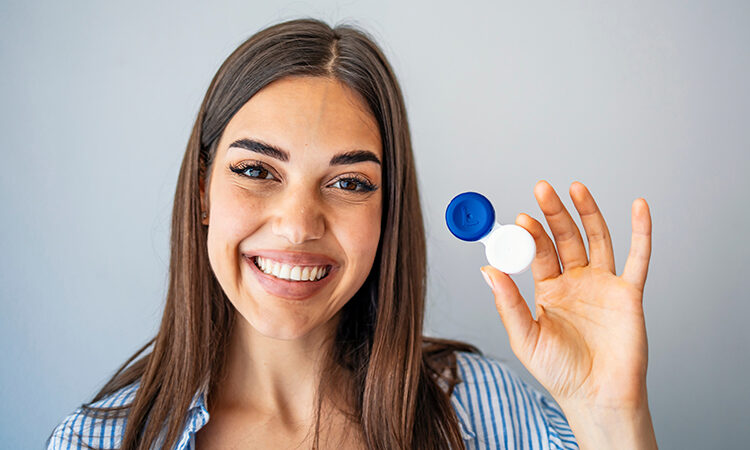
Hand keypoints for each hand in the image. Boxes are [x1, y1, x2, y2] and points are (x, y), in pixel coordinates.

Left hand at [481, 180, 655, 446]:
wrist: (596, 396)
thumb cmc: (560, 372)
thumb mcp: (525, 337)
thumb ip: (507, 303)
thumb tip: (486, 270)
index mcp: (549, 290)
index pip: (539, 252)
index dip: (530, 234)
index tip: (520, 218)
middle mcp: (575, 282)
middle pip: (565, 238)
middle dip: (554, 213)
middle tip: (542, 189)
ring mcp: (603, 285)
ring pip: (597, 239)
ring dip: (588, 212)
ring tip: (575, 187)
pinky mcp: (628, 293)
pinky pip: (638, 258)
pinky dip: (641, 231)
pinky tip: (638, 206)